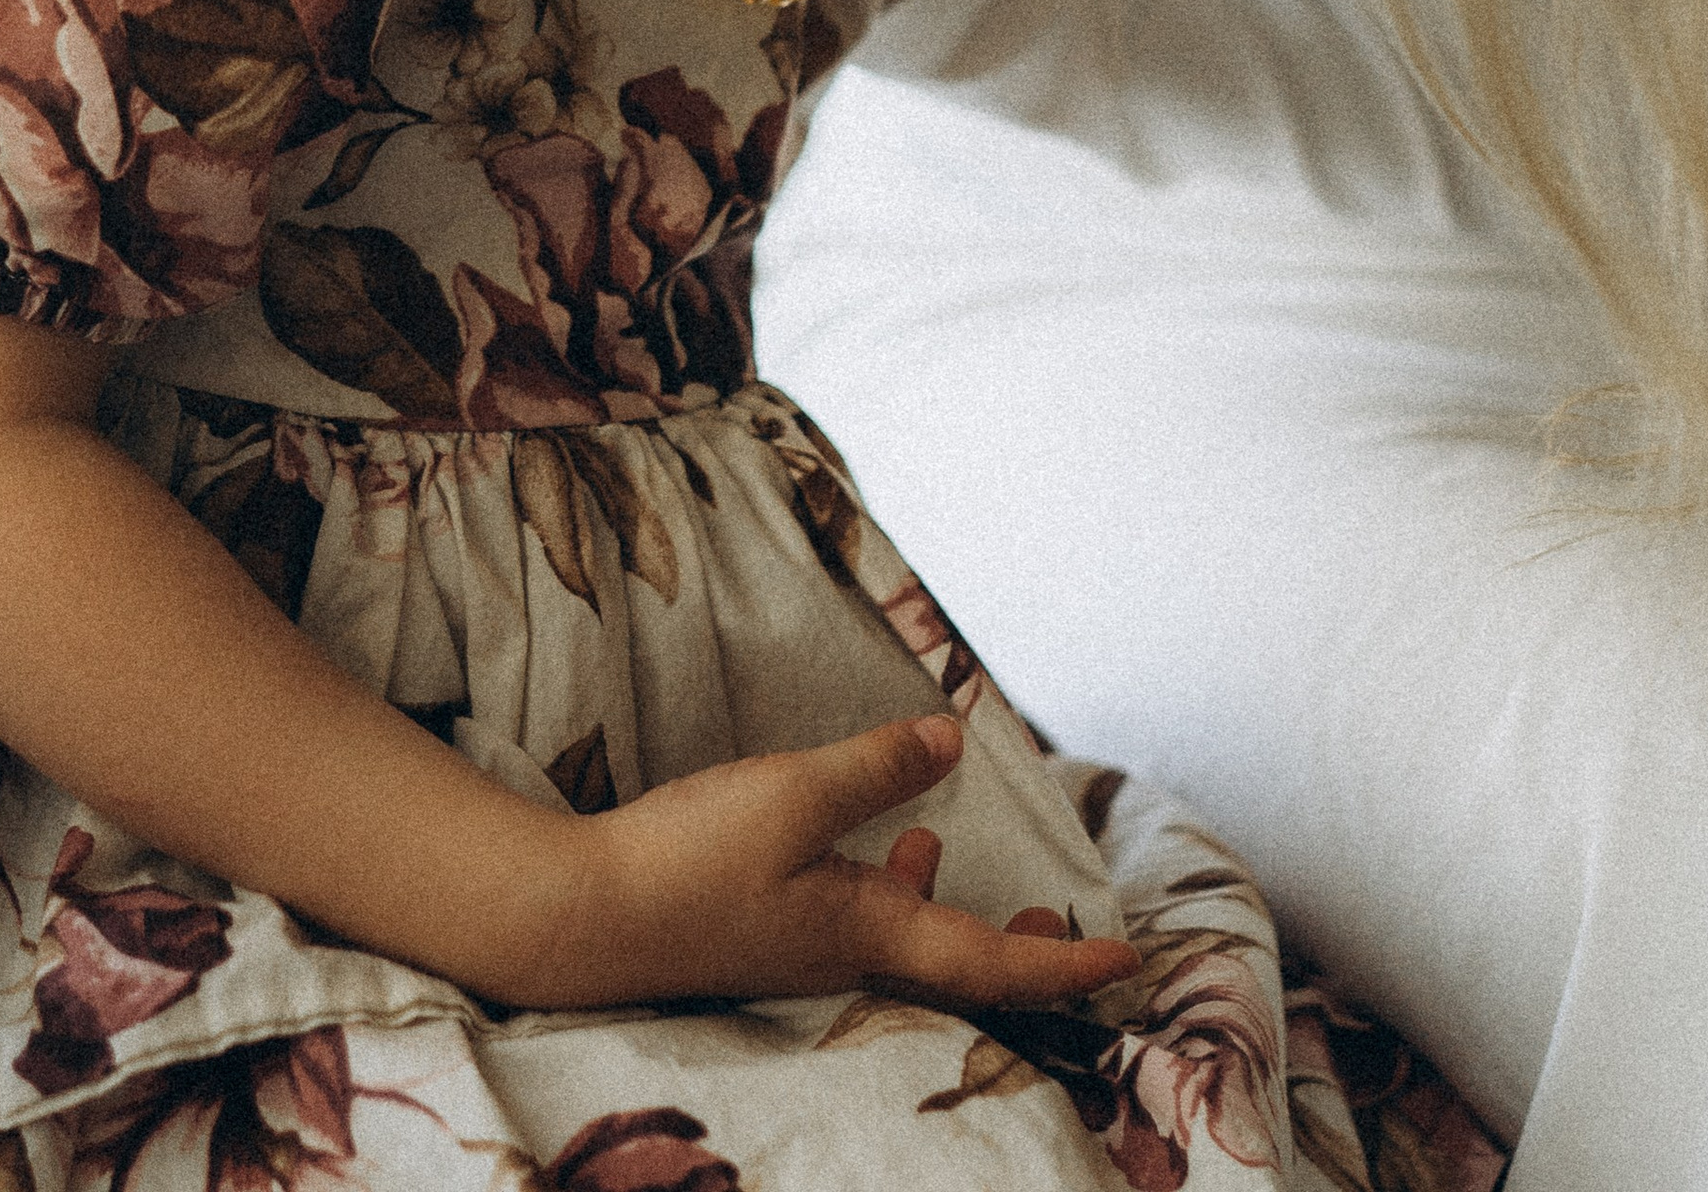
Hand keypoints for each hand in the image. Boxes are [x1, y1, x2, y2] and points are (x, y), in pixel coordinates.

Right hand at [516, 714, 1139, 1013]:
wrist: (579, 920)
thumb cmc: (690, 862)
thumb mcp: (794, 797)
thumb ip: (875, 769)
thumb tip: (951, 741)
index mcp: (869, 933)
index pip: (993, 963)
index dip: (1065, 967)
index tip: (1127, 960)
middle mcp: (845, 955)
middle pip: (953, 964)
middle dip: (1013, 948)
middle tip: (1060, 924)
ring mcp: (800, 950)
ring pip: (896, 937)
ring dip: (938, 903)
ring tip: (943, 850)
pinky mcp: (760, 932)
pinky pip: (847, 917)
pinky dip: (876, 882)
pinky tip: (858, 838)